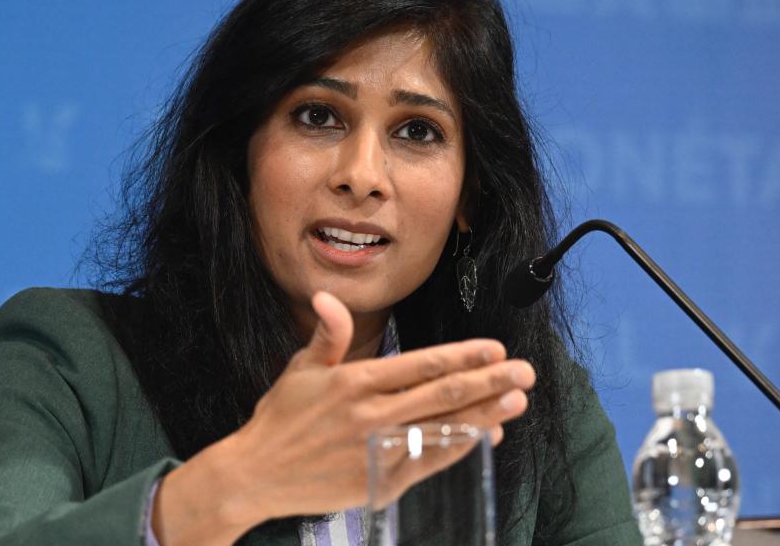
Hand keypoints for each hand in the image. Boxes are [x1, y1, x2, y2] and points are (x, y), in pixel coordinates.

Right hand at [225, 290, 534, 521]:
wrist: (255, 474)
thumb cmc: (281, 418)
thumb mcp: (301, 369)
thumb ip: (328, 335)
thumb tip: (328, 297)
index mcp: (355, 381)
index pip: (421, 364)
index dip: (462, 356)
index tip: (494, 348)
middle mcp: (371, 414)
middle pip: (442, 395)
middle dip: (488, 382)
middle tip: (524, 372)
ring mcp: (377, 450)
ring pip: (442, 429)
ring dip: (484, 415)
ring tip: (515, 402)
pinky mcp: (379, 482)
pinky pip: (428, 463)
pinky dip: (458, 448)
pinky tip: (484, 437)